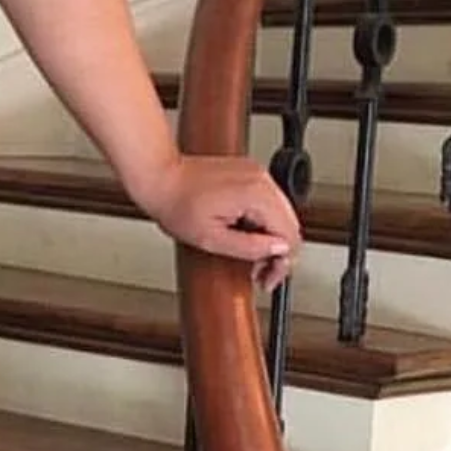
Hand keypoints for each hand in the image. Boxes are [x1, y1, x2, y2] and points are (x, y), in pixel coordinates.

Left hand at [132, 154, 302, 294]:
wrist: (160, 178)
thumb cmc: (175, 204)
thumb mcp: (211, 239)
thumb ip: (250, 248)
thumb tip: (279, 251)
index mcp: (255, 194)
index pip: (290, 234)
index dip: (282, 263)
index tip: (269, 278)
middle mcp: (261, 179)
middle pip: (290, 224)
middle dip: (278, 252)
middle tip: (260, 272)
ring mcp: (256, 173)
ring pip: (282, 214)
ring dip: (271, 237)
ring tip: (250, 255)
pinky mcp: (249, 173)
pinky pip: (268, 202)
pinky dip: (263, 221)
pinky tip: (246, 232)